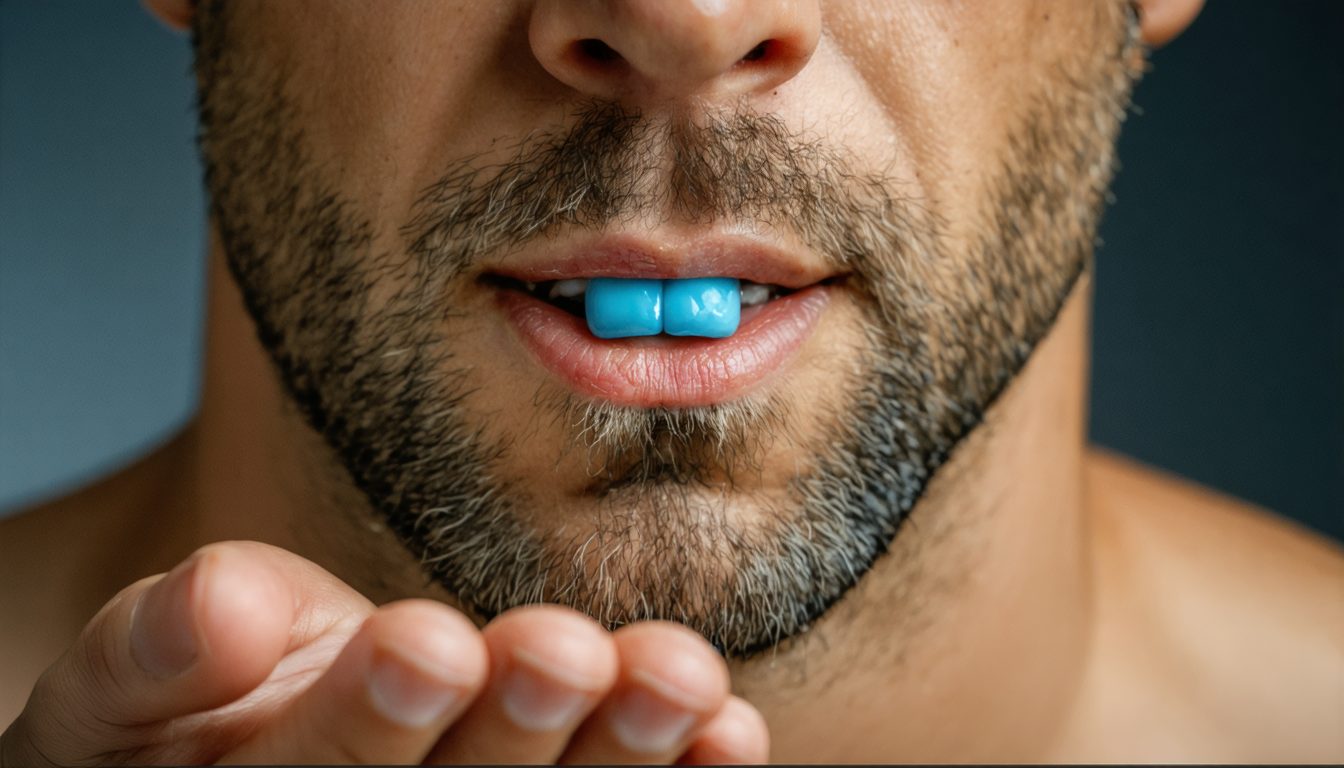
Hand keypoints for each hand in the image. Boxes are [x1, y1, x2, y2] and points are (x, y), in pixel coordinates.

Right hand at [0, 541, 767, 764]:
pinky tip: (729, 734)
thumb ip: (160, 651)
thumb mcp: (128, 675)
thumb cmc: (185, 709)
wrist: (256, 744)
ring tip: (677, 677)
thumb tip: (219, 606)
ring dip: (624, 758)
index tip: (428, 643)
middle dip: (515, 733)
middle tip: (566, 652)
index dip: (367, 720)